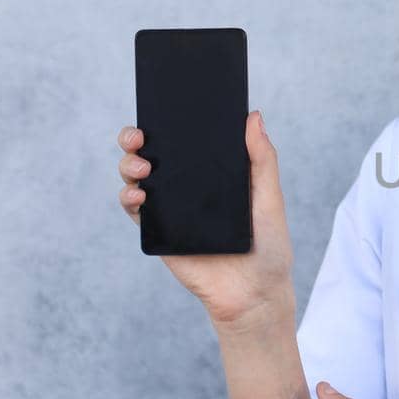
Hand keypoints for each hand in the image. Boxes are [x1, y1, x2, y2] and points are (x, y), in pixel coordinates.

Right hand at [115, 112, 293, 324]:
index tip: (162, 104)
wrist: (253, 294)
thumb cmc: (268, 246)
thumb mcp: (269, 198)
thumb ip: (262, 159)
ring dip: (129, 164)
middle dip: (135, 137)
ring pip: (136, 177)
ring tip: (143, 168)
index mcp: (214, 172)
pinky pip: (135, 210)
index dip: (170, 119)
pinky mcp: (160, 231)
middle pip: (152, 153)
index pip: (187, 139)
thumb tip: (253, 115)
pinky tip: (139, 194)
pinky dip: (129, 198)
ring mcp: (171, 207)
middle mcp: (188, 186)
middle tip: (138, 135)